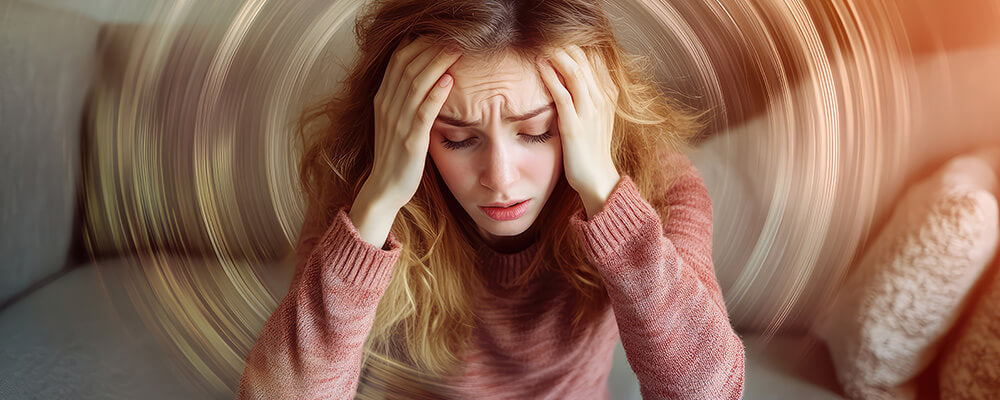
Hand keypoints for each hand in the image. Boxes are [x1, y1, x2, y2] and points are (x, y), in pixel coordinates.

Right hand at [361, 36, 462, 211]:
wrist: (385, 187)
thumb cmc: (396, 153)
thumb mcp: (395, 120)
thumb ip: (404, 97)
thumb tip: (424, 73)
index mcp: (383, 99)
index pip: (398, 60)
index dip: (418, 43)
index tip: (438, 33)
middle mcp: (387, 107)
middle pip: (407, 65)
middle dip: (430, 47)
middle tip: (453, 35)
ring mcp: (397, 123)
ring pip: (415, 83)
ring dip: (437, 63)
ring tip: (456, 48)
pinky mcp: (410, 140)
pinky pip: (423, 112)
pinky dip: (435, 94)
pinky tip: (449, 80)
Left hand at [536, 45, 620, 218]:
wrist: (597, 178)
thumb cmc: (592, 148)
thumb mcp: (596, 117)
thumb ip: (588, 95)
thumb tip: (571, 77)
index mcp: (608, 95)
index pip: (594, 59)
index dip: (577, 46)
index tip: (559, 38)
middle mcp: (601, 100)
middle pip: (584, 60)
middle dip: (565, 46)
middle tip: (546, 36)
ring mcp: (589, 112)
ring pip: (575, 72)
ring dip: (557, 55)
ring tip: (542, 44)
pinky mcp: (574, 125)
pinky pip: (562, 94)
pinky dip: (551, 77)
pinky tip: (540, 65)